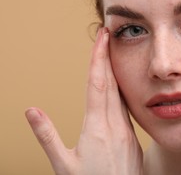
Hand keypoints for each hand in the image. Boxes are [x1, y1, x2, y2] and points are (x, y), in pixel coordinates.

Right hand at [25, 28, 142, 174]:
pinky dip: (120, 91)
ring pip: (120, 94)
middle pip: (110, 83)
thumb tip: (31, 110)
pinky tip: (119, 86)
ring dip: (114, 71)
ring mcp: (127, 130)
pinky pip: (126, 107)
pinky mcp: (132, 136)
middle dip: (107, 56)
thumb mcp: (64, 165)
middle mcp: (115, 124)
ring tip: (110, 53)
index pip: (97, 84)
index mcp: (97, 127)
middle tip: (105, 35)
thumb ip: (47, 137)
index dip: (98, 59)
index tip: (101, 39)